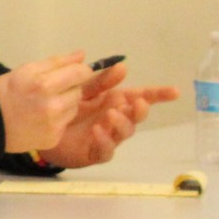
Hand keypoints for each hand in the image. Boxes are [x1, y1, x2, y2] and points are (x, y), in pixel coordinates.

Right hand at [0, 53, 97, 152]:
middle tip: (50, 89)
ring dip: (65, 103)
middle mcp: (52, 106)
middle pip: (79, 90)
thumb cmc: (5, 92)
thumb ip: (55, 62)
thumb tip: (82, 55)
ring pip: (74, 107)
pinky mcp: (54, 138)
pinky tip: (42, 118)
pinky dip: (58, 118)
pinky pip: (66, 122)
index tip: (73, 71)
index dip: (79, 70)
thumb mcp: (25, 70)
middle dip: (69, 87)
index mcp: (43, 84)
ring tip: (45, 103)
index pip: (80, 73)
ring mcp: (54, 124)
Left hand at [38, 65, 178, 167]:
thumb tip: (123, 66)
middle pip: (136, 116)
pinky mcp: (95, 152)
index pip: (141, 96)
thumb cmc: (67, 107)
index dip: (158, 95)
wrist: (44, 127)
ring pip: (124, 132)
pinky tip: (97, 130)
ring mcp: (108, 136)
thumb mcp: (83, 89)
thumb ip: (102, 80)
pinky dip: (104, 140)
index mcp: (115, 101)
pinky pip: (106, 149)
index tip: (175, 91)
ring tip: (111, 113)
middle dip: (140, 110)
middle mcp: (116, 119)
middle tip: (138, 103)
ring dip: (122, 123)